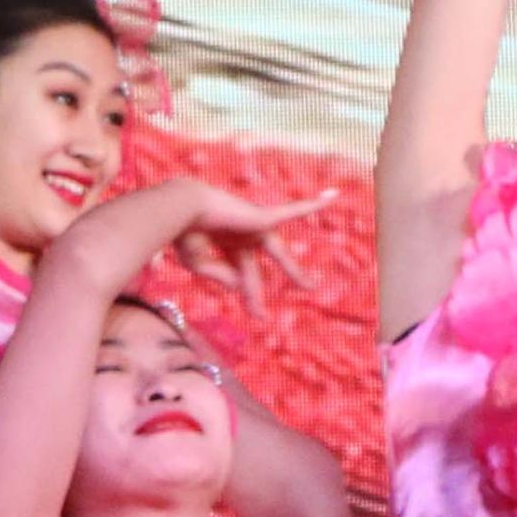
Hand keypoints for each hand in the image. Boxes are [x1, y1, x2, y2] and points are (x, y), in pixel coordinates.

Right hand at [155, 182, 322, 318]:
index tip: (259, 318)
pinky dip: (311, 205)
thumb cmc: (185, 233)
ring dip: (293, 270)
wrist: (184, 210)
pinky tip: (332, 198)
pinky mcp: (263, 218)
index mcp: (224, 242)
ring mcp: (253, 224)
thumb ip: (221, 277)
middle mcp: (240, 233)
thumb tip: (242, 288)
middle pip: (258, 265)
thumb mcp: (199, 263)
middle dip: (262, 287)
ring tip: (311, 287)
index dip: (249, 297)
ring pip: (278, 252)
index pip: (239, 274)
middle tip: (277, 308)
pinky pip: (292, 211)